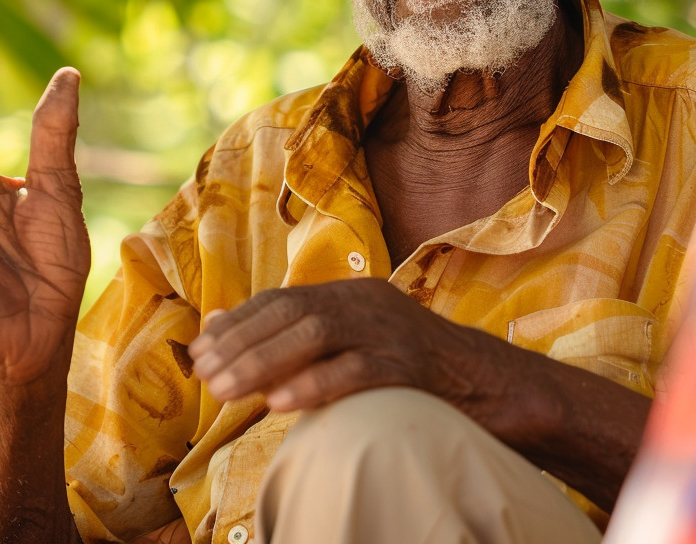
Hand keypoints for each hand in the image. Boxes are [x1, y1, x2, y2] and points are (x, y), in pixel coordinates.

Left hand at [187, 279, 503, 413]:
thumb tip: (233, 337)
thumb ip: (306, 339)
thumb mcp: (361, 343)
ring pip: (316, 335)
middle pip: (293, 312)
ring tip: (225, 390)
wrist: (494, 385)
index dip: (239, 322)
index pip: (283, 298)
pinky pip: (355, 372)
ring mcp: (391, 332)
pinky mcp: (411, 368)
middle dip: (242, 343)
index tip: (201, 348)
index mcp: (355, 293)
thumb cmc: (417, 371)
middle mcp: (369, 303)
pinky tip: (278, 402)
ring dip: (263, 362)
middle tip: (204, 373)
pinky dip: (313, 385)